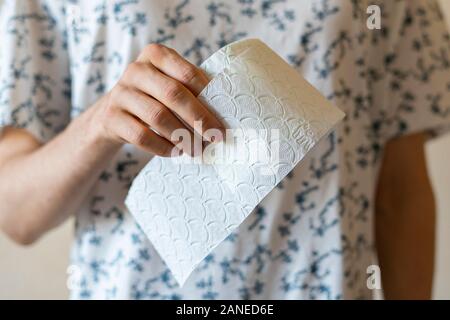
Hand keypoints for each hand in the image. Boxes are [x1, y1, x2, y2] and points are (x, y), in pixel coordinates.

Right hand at [91, 43, 223, 156]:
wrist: (113, 113)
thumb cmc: (154, 97)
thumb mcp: (170, 83)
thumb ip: (193, 89)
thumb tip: (226, 110)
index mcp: (156, 55)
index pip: (188, 74)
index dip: (208, 97)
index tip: (222, 120)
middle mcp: (136, 69)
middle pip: (174, 94)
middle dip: (199, 119)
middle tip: (215, 138)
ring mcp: (120, 93)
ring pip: (158, 116)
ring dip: (182, 136)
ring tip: (196, 149)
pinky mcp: (111, 117)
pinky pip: (142, 136)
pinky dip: (163, 147)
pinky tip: (176, 152)